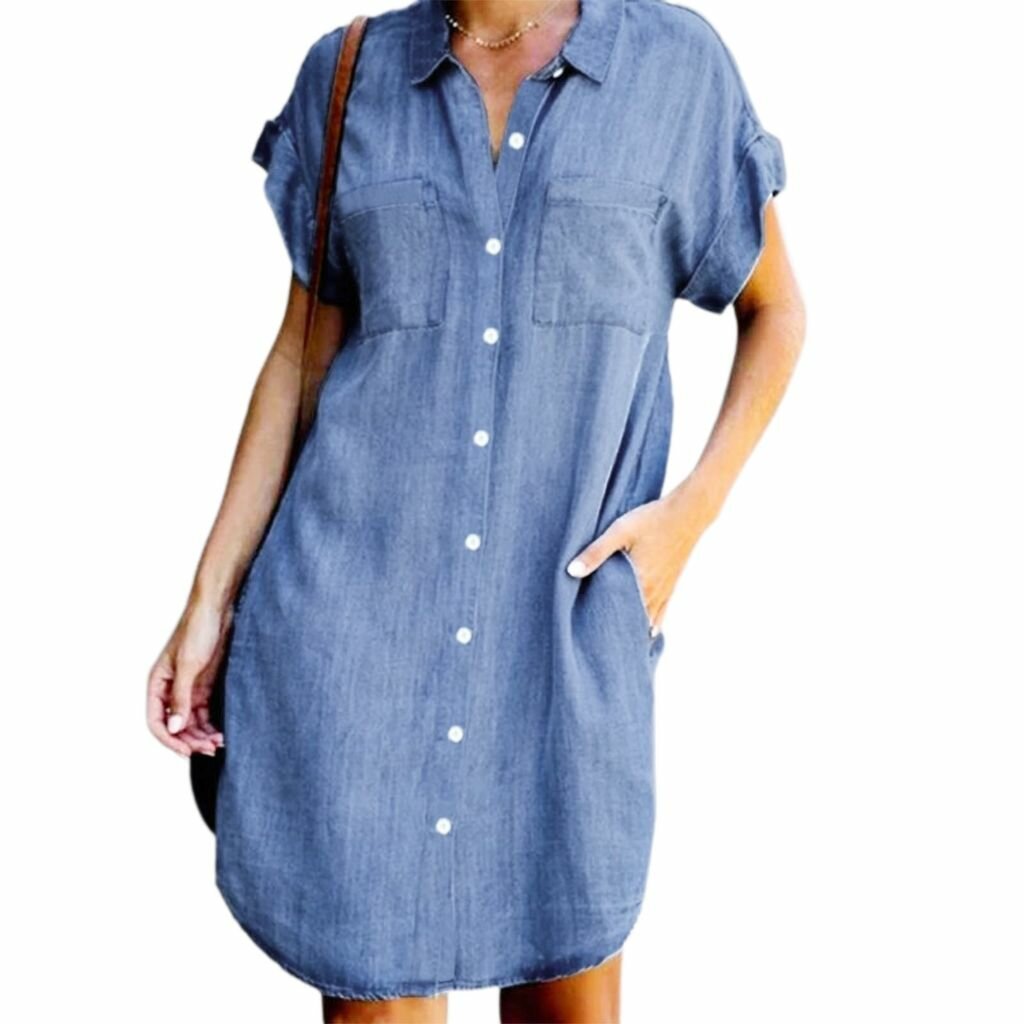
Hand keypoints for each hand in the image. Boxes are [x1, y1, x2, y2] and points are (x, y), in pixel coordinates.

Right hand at [146, 597, 230, 758]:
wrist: (219, 608)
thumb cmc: (198, 629)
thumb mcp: (189, 665)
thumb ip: (181, 698)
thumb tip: (175, 728)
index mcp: (158, 683)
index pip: (156, 721)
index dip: (169, 740)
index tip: (186, 752)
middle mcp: (171, 689)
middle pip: (175, 725)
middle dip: (190, 740)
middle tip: (209, 750)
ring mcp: (189, 688)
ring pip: (191, 722)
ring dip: (202, 735)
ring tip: (218, 744)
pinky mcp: (206, 685)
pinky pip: (205, 712)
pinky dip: (211, 724)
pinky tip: (221, 733)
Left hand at [566, 487, 712, 633]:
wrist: (689, 512)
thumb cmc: (652, 519)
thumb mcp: (620, 531)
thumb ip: (595, 552)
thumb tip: (571, 572)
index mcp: (638, 582)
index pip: (616, 614)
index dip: (602, 627)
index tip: (587, 640)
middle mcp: (652, 592)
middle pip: (631, 620)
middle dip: (616, 631)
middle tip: (599, 646)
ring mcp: (664, 589)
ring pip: (648, 619)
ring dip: (634, 629)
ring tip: (620, 644)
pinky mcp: (671, 583)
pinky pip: (662, 611)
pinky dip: (654, 623)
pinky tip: (649, 632)